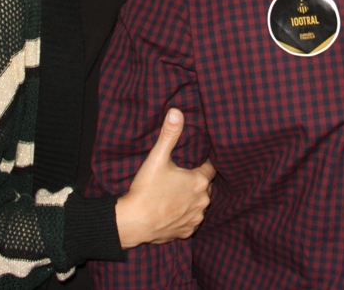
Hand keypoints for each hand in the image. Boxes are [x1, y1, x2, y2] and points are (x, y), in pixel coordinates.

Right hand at [115, 108, 215, 248]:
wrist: (133, 222)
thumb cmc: (146, 189)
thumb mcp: (157, 158)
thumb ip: (169, 134)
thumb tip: (176, 111)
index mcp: (199, 182)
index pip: (210, 168)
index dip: (203, 163)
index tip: (196, 161)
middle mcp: (203, 201)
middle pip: (205, 187)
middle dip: (196, 182)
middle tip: (181, 178)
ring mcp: (195, 219)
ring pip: (199, 205)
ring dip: (192, 200)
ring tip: (175, 195)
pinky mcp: (186, 232)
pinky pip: (190, 221)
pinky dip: (184, 216)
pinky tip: (172, 211)